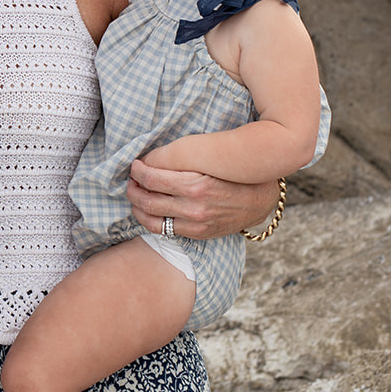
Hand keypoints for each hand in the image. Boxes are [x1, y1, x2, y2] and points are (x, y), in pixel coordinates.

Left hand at [127, 155, 280, 240]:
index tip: (135, 165)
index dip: (138, 170)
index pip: (152, 178)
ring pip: (151, 218)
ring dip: (137, 206)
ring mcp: (196, 222)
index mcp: (196, 183)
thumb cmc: (233, 174)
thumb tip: (152, 158)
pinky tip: (147, 211)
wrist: (260, 200)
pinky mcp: (198, 233)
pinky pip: (164, 230)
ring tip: (135, 195)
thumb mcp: (209, 161)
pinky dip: (150, 220)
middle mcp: (194, 206)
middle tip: (130, 180)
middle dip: (133, 188)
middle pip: (147, 199)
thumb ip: (181, 161)